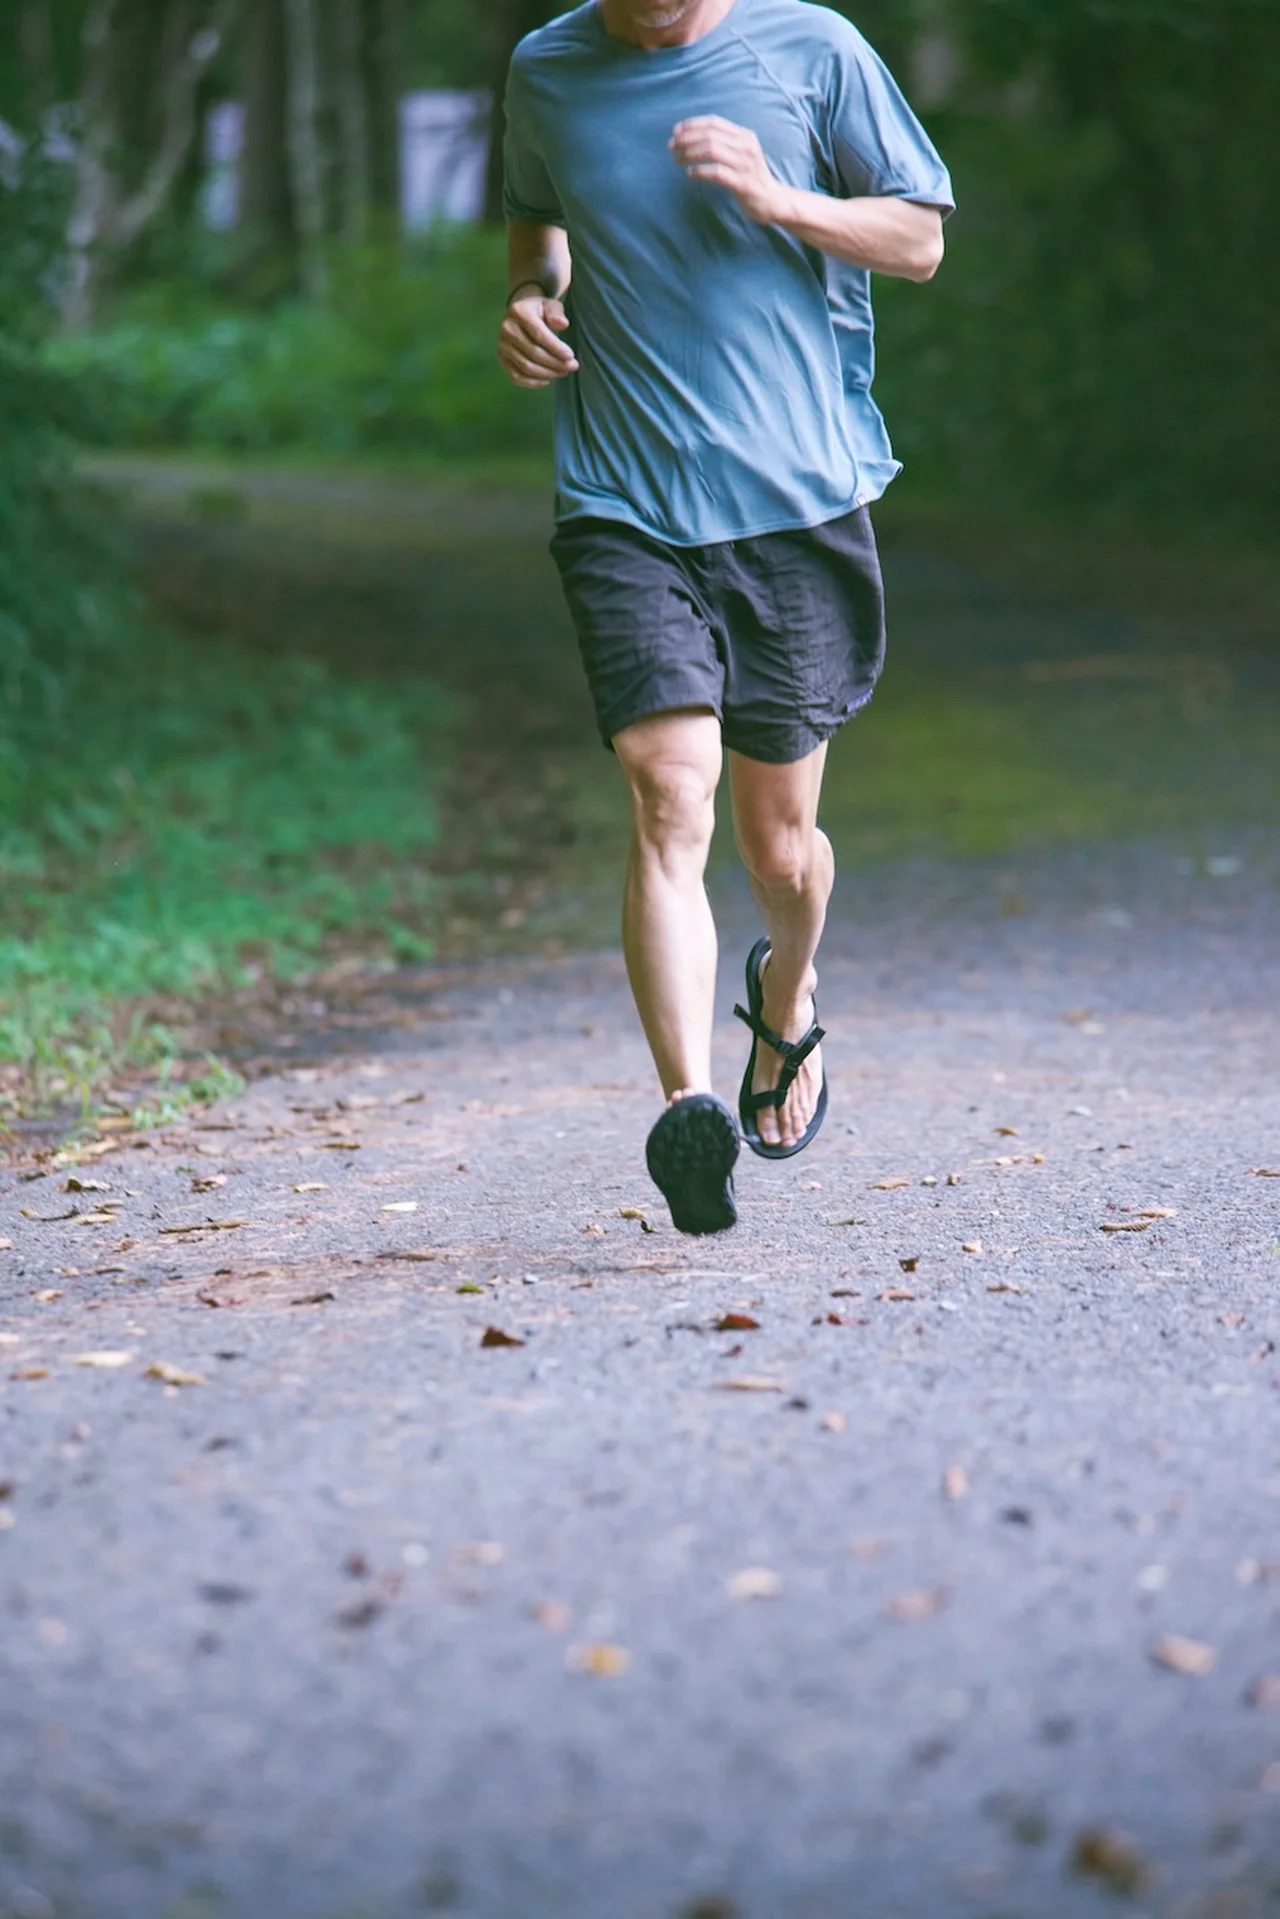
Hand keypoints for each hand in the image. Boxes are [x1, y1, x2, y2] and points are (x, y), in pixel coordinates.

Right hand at [497, 292, 577, 389]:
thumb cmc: (539, 310)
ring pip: (526, 368)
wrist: (520, 314)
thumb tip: (563, 324)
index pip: (539, 335)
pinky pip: (517, 377)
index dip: (556, 348)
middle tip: (572, 366)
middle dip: (555, 363)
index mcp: (519, 312)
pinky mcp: (502, 359)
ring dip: (548, 373)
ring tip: (563, 372)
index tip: (571, 356)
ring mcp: (502, 346)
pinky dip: (534, 383)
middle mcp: (507, 329)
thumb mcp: (550, 305)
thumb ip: (556, 313)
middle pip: (534, 353)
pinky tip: (548, 379)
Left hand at [669, 115, 789, 223]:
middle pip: (710, 135)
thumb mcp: (740, 154)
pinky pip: (716, 172)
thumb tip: (692, 137)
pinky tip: (689, 174)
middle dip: (686, 139)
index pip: (714, 122)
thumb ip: (723, 143)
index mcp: (744, 136)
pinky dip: (699, 171)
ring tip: (677, 160)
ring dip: (689, 154)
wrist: (772, 200)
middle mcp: (746, 146)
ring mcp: (745, 165)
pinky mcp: (742, 183)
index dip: (692, 125)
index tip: (675, 131)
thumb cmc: (750, 177)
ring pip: (711, 151)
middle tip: (671, 147)